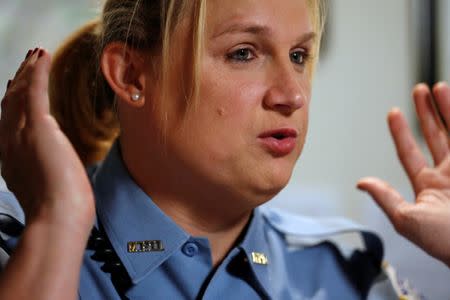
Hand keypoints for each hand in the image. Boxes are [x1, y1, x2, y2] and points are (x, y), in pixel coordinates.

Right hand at [0, 48, 94, 231]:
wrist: (57, 217)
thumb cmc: (59, 212)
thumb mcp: (44, 191)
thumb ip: (43, 176)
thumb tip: (55, 174)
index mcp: (9, 160)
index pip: (7, 123)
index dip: (11, 103)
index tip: (15, 88)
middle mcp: (9, 144)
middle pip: (9, 104)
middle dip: (17, 81)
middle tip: (25, 64)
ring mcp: (20, 134)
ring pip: (20, 94)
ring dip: (28, 71)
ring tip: (35, 54)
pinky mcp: (39, 127)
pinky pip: (35, 91)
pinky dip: (37, 71)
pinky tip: (42, 54)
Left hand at [357, 82, 449, 266]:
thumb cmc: (445, 242)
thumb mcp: (407, 220)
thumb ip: (385, 198)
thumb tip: (360, 182)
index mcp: (428, 187)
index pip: (410, 153)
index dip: (401, 133)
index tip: (393, 112)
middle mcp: (448, 176)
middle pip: (435, 136)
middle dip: (426, 113)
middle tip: (419, 90)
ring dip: (446, 109)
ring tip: (437, 87)